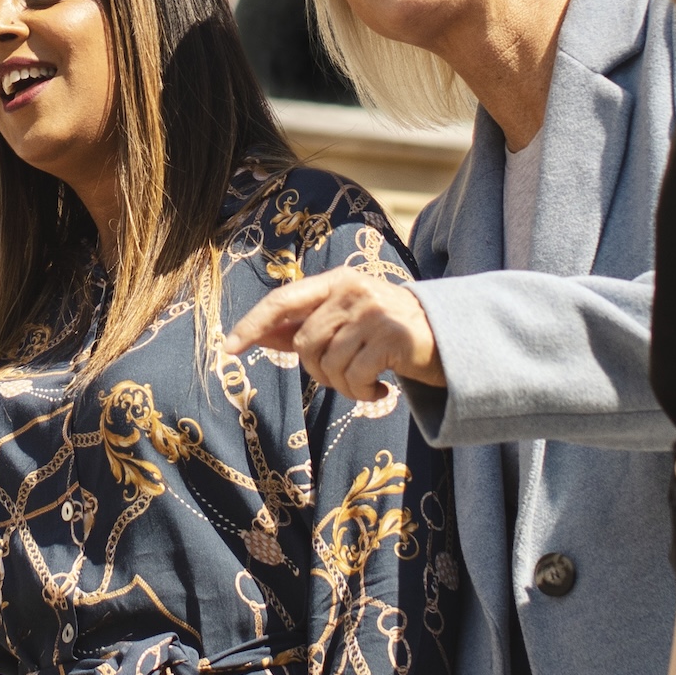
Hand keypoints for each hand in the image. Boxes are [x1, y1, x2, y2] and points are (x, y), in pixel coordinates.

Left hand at [225, 268, 440, 397]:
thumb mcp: (344, 320)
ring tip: (365, 384)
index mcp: (336, 281)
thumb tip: (254, 336)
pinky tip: (380, 390)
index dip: (253, 324)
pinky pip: (355, 377)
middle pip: (306, 343)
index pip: (283, 300)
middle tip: (342, 379)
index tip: (230, 348)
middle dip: (317, 371)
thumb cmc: (384, 331)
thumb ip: (303, 326)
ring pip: (329, 364)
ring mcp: (374, 311)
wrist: (446, 337)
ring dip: (343, 387)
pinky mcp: (393, 336)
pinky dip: (363, 394)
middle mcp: (352, 290)